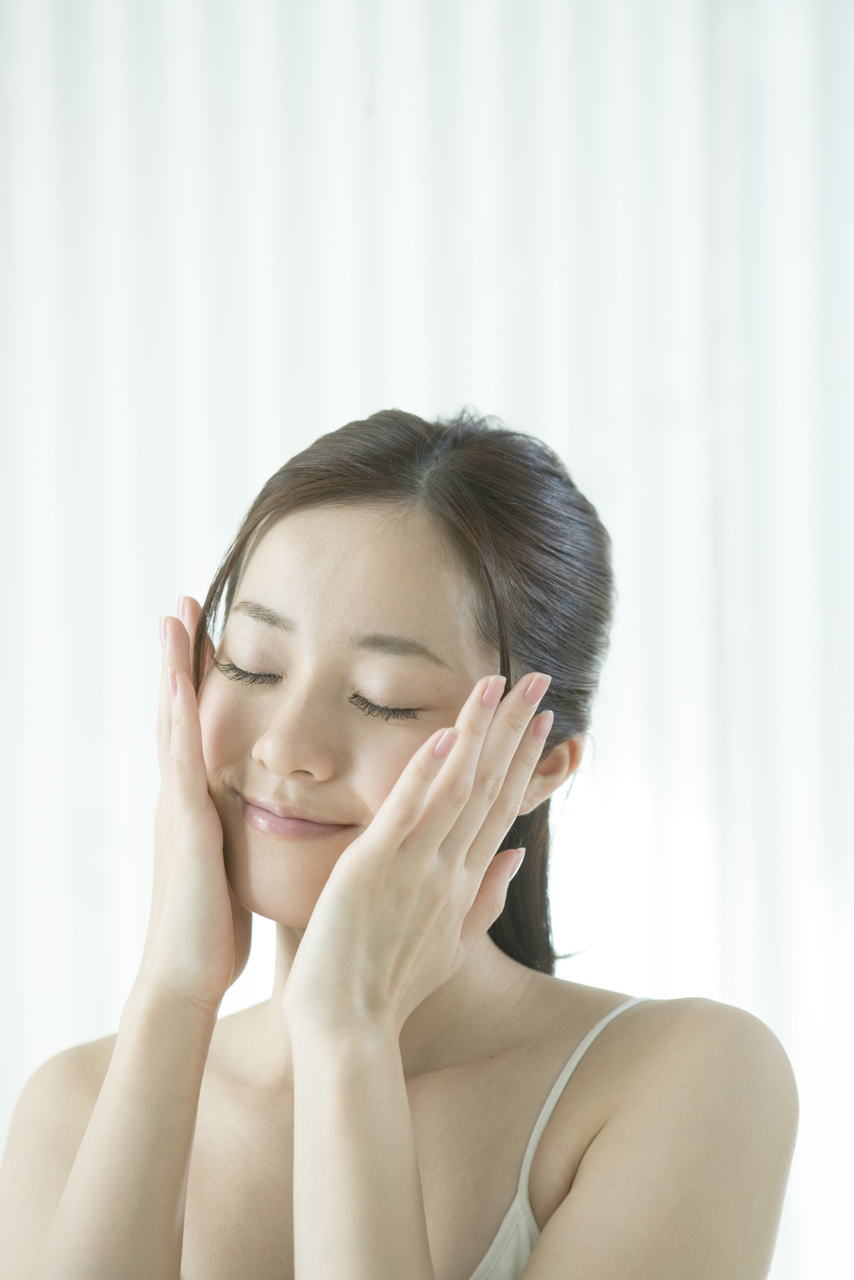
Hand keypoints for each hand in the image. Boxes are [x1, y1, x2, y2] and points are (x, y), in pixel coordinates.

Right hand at [136, 595, 251, 1014]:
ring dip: (174, 668)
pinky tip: (179, 682)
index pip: (200, 728)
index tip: (211, 635)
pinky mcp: (185, 825)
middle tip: (183, 604)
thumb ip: (247, 836)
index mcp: (200, 804)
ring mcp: (179, 806)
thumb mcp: (236, 868)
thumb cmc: (217, 931)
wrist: (187, 978)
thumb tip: (274, 820)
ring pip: (175, 721)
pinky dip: (178, 718)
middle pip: (181, 711)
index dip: (201, 682)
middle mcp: (184, 796)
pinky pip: (181, 760)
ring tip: (176, 616)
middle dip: (182, 658)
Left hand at [281, 669, 553, 1038]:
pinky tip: (445, 734)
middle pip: (491, 787)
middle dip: (515, 730)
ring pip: (457, 788)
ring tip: (498, 684)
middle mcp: (449, 868)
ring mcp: (415, 866)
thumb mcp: (450, 945)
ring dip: (480, 733)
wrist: (348, 1031)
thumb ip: (484, 897)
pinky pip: (406, 812)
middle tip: (538, 680)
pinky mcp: (374, 868)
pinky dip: (427, 773)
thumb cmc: (389, 990)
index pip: (503, 808)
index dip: (524, 761)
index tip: (544, 720)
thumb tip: (516, 855)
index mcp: (463, 882)